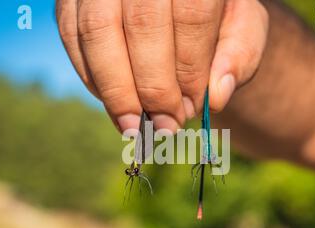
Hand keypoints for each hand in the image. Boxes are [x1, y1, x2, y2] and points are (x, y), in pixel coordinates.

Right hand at [56, 0, 267, 132]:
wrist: (178, 0)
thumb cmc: (214, 13)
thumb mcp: (242, 27)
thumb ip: (238, 57)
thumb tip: (216, 98)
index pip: (191, 15)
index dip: (190, 68)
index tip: (192, 108)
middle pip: (142, 23)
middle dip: (153, 86)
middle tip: (165, 125)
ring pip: (98, 31)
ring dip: (116, 90)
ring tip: (134, 127)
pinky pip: (72, 37)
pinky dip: (92, 77)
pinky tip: (115, 103)